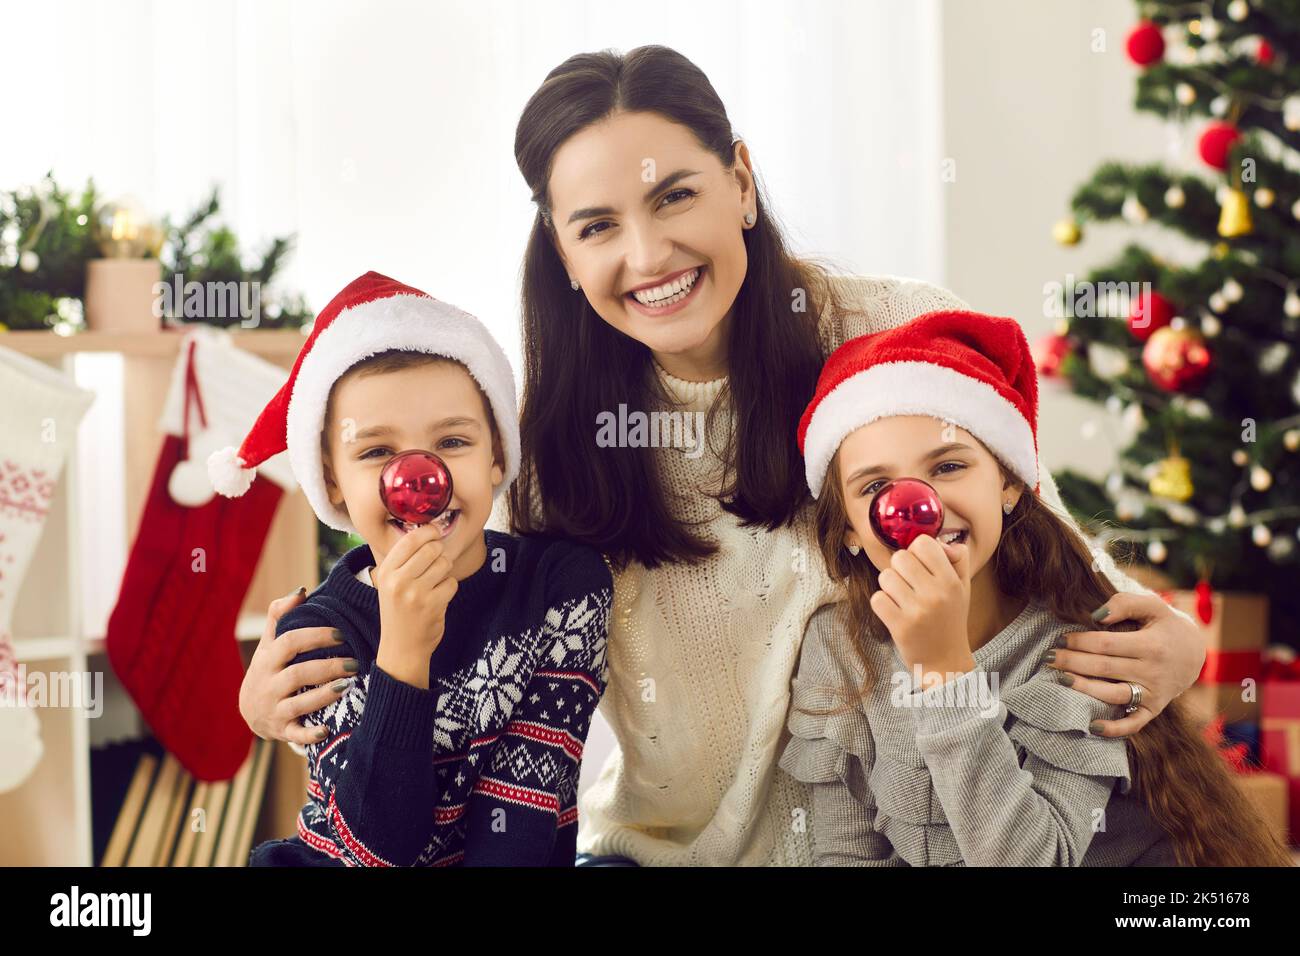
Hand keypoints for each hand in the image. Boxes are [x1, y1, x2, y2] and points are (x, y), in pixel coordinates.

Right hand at [240, 589, 360, 746]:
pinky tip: (329, 729)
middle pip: (298, 674)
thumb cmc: (268, 669)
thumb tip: (301, 591)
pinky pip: (295, 735)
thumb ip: (281, 615)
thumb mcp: (269, 643)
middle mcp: (269, 685)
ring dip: (324, 695)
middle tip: (355, 662)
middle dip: (327, 667)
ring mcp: (274, 710)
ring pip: (299, 704)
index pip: (290, 643)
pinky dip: (310, 735)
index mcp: (268, 660)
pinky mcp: (281, 731)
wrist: (249, 711)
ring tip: (349, 685)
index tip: (342, 634)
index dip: (316, 637)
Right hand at [373, 523, 458, 687]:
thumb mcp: (390, 584)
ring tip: (435, 583)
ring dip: (445, 571)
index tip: (435, 532)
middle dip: (439, 553)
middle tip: (436, 563)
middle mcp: (398, 581)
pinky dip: (449, 588)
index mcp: (386, 572)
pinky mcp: (433, 605)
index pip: (410, 540)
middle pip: (431, 549)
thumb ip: (404, 560)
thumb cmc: (398, 612)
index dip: (428, 532)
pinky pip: (452, 582)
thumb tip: (428, 530)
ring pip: (444, 563)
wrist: (401, 649)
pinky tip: (438, 598)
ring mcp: (415, 593)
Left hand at [870, 534, 974, 682]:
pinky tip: (894, 612)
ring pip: (885, 577)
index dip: (916, 552)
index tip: (920, 567)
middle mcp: (935, 594)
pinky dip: (882, 605)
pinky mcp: (900, 626)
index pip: (922, 543)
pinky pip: (877, 599)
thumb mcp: (963, 587)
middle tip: (909, 585)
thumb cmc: (950, 620)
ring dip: (889, 587)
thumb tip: (939, 541)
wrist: (946, 663)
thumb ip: (957, 559)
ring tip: (902, 600)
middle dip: (900, 569)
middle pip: (900, 557)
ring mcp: (917, 611)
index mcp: (951, 581)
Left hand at [1045, 592, 1206, 736]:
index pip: (1107, 645)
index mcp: (1152, 645)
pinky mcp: (1154, 709)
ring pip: (1113, 695)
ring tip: (1060, 679)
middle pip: (1104, 668)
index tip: (1061, 639)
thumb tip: (1096, 615)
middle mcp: (1153, 672)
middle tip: (1048, 657)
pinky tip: (1091, 726)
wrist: (1195, 652)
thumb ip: (1125, 604)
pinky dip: (1114, 729)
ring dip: (1084, 689)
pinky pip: (1134, 723)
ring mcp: (1154, 693)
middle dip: (1072, 663)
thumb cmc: (1165, 625)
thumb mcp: (1153, 606)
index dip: (1080, 642)